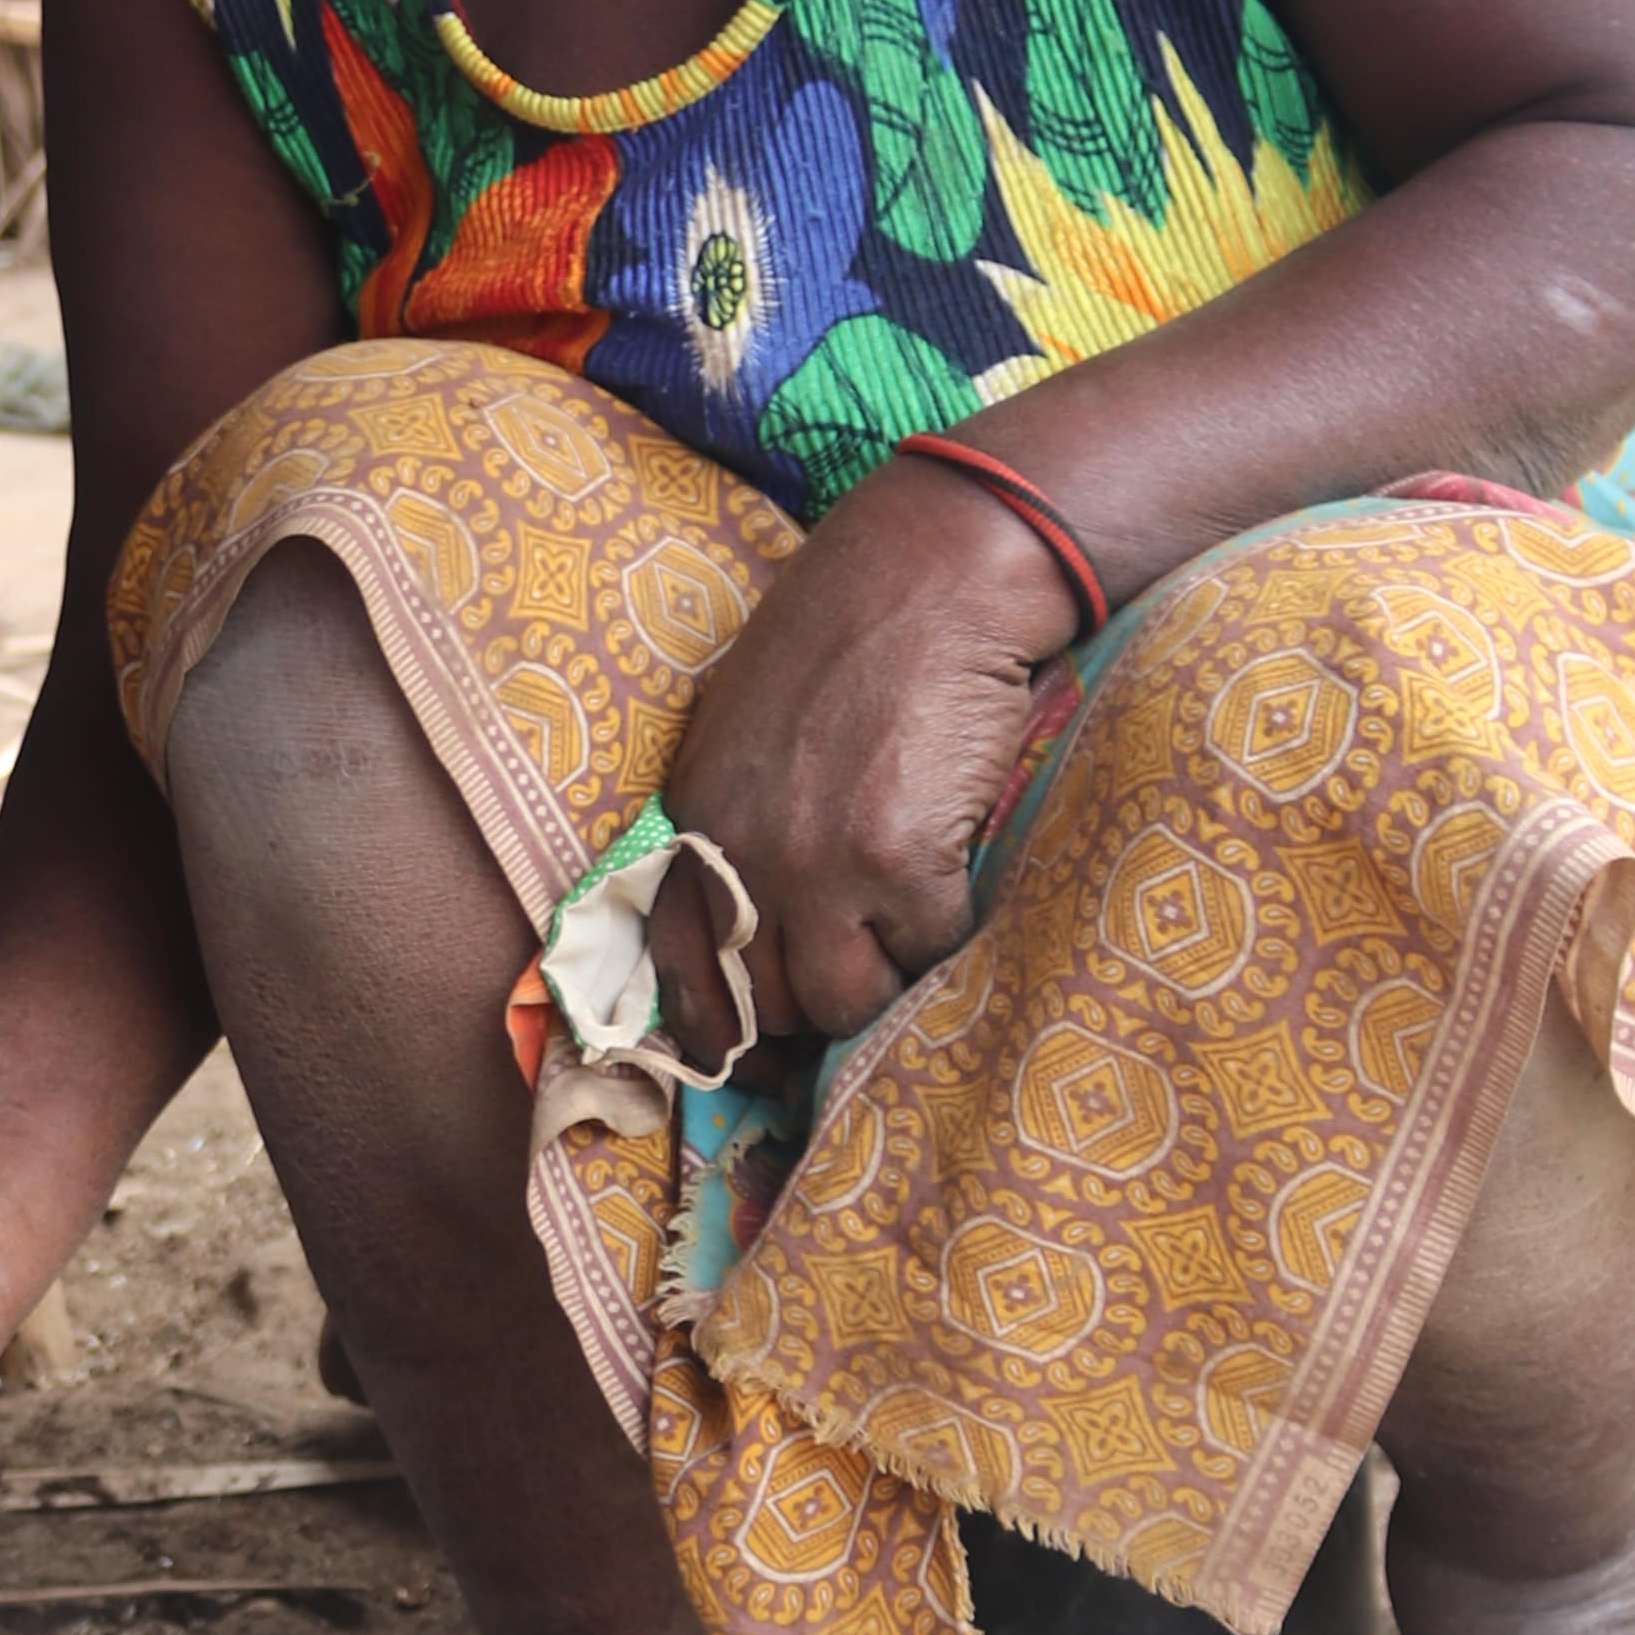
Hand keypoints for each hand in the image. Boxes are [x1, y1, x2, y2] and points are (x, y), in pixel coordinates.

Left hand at [651, 456, 1085, 1058]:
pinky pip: (928, 951)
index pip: (676, 978)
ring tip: (913, 911)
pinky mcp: (895, 863)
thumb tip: (756, 939)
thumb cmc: (848, 642)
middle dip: (819, 1000)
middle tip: (865, 970)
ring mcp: (812, 866)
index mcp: (691, 824)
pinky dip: (952, 924)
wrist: (930, 575)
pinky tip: (958, 862)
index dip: (719, 1034)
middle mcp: (736, 856)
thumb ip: (733, 831)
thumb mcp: (743, 735)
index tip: (755, 1059)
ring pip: (846, 1001)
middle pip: (767, 1006)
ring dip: (888, 974)